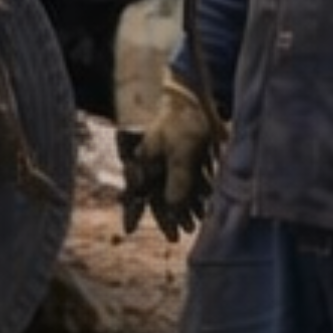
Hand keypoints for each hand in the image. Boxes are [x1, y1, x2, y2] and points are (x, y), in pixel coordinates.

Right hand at [122, 74, 223, 238]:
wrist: (196, 96)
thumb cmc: (185, 122)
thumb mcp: (182, 151)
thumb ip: (178, 180)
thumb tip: (173, 207)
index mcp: (144, 160)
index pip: (137, 192)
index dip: (133, 212)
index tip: (130, 230)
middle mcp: (151, 161)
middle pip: (155, 195)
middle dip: (166, 216)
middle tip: (175, 236)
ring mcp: (167, 159)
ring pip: (171, 190)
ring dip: (181, 209)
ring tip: (193, 226)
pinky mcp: (183, 157)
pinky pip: (184, 181)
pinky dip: (192, 195)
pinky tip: (202, 208)